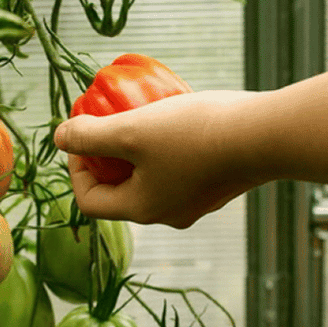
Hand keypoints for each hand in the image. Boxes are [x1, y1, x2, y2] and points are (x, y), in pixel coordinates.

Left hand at [53, 90, 270, 228]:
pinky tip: (176, 114)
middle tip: (107, 120)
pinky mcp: (220, 183)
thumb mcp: (131, 129)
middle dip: (107, 155)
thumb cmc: (195, 134)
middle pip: (121, 189)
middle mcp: (169, 214)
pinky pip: (182, 167)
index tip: (79, 135)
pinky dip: (169, 145)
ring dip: (139, 147)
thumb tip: (59, 137)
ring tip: (141, 112)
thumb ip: (89, 136)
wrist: (268, 135)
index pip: (91, 202)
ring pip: (153, 176)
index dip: (75, 169)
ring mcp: (198, 201)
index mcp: (143, 210)